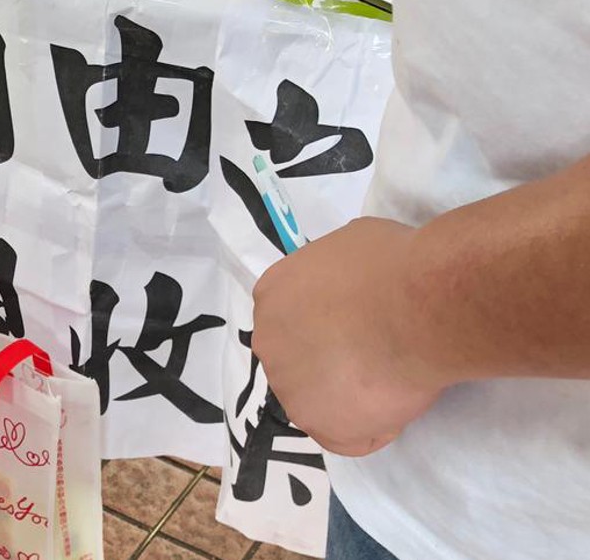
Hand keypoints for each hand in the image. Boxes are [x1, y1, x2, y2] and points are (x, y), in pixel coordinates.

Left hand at [252, 217, 445, 457]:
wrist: (415, 305)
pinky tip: (397, 404)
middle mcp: (268, 342)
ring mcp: (290, 388)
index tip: (361, 324)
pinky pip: (348, 439)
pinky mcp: (321, 425)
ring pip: (320, 403)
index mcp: (272, 295)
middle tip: (378, 352)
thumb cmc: (390, 265)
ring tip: (394, 377)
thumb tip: (355, 282)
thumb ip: (337, 273)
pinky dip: (375, 429)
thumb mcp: (353, 244)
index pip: (292, 320)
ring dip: (353, 397)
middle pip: (299, 362)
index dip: (328, 327)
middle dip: (334, 362)